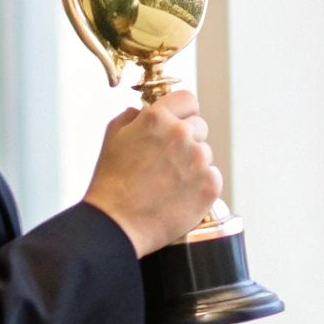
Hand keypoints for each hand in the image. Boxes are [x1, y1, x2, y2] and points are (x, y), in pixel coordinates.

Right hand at [82, 90, 222, 256]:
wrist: (116, 224)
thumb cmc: (111, 182)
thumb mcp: (114, 137)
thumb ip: (134, 116)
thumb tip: (145, 110)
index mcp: (158, 118)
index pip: (188, 100)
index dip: (182, 113)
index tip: (177, 125)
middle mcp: (182, 134)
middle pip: (199, 127)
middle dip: (186, 141)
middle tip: (167, 162)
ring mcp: (198, 160)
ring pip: (205, 154)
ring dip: (192, 164)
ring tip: (168, 183)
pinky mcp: (210, 185)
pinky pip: (212, 177)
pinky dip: (199, 186)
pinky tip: (178, 196)